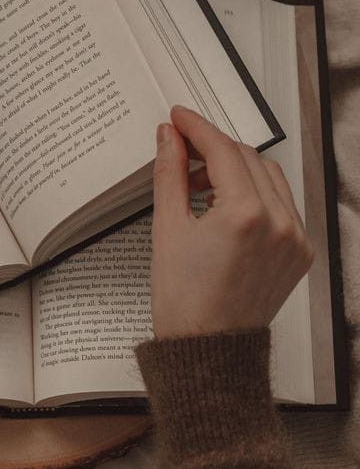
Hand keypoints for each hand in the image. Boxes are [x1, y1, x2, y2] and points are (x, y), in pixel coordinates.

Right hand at [151, 106, 312, 339]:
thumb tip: (169, 137)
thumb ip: (170, 174)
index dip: (197, 128)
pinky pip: (282, 205)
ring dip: (235, 169)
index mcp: (245, 215)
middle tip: (180, 150)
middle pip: (247, 158)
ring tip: (199, 185)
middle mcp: (280, 222)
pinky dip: (255, 195)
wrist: (209, 350)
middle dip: (213, 148)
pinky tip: (225, 209)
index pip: (223, 150)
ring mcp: (295, 238)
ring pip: (268, 177)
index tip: (178, 117)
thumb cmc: (184, 301)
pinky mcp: (300, 252)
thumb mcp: (167, 230)